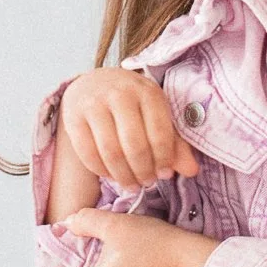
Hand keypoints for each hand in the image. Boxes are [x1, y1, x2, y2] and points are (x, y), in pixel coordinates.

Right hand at [60, 68, 200, 186]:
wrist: (95, 82)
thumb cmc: (134, 104)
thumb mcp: (158, 115)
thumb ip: (175, 143)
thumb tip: (192, 171)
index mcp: (148, 92)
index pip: (160, 133)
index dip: (164, 159)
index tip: (164, 174)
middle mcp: (120, 94)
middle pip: (134, 146)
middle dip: (143, 171)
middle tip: (146, 182)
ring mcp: (94, 104)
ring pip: (111, 152)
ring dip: (123, 175)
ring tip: (131, 184)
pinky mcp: (74, 116)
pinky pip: (87, 153)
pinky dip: (101, 170)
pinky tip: (111, 175)